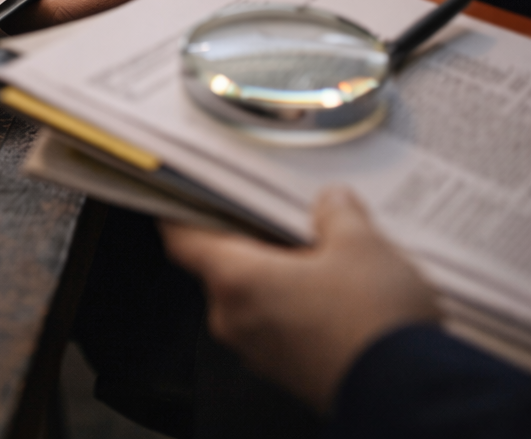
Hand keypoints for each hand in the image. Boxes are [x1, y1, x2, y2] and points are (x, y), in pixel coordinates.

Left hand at [14, 0, 307, 24]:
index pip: (72, 11)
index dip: (34, 11)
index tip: (11, 9)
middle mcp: (161, 20)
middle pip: (82, 36)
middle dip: (53, 26)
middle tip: (40, 12)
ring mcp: (168, 37)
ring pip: (101, 43)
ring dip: (79, 29)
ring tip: (89, 8)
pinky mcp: (170, 43)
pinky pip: (124, 42)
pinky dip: (105, 28)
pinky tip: (113, 11)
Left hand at [162, 187, 439, 411]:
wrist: (411, 396)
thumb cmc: (375, 322)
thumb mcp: (361, 244)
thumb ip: (337, 213)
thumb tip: (331, 200)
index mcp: (235, 279)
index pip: (182, 239)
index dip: (181, 212)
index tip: (188, 195)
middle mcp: (234, 318)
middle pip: (223, 266)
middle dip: (254, 242)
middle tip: (288, 219)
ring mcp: (259, 350)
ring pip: (253, 298)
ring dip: (281, 276)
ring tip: (328, 257)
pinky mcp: (287, 372)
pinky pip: (277, 326)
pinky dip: (296, 307)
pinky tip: (339, 296)